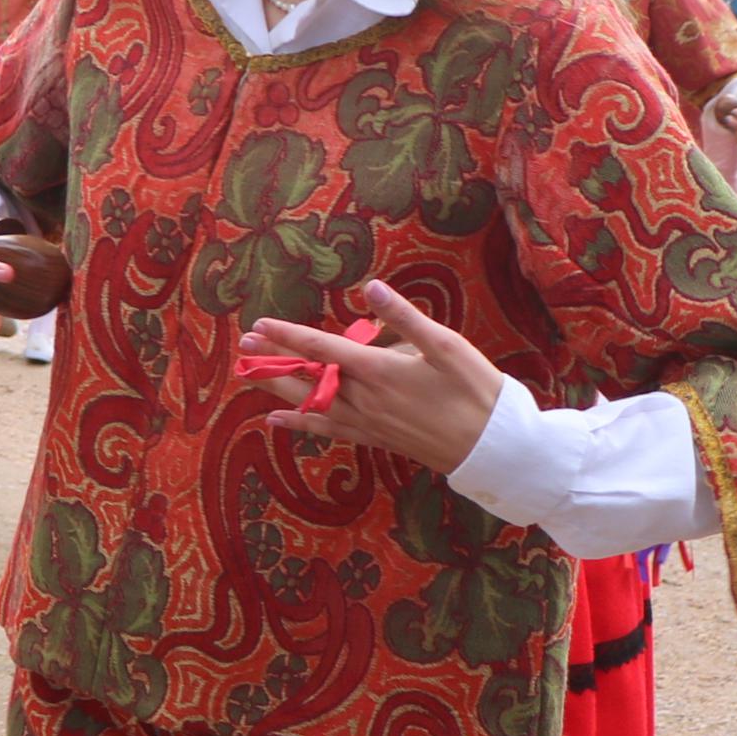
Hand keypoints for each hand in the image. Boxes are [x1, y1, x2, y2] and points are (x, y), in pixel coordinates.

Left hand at [242, 279, 500, 468]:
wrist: (492, 447)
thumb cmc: (475, 390)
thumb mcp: (446, 346)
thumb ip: (405, 318)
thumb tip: (372, 288)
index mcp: (378, 371)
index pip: (322, 348)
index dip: (289, 335)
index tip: (260, 324)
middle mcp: (364, 398)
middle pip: (307, 375)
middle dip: (274, 357)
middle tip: (244, 343)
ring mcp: (366, 421)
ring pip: (309, 402)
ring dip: (278, 386)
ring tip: (248, 373)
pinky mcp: (372, 437)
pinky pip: (326, 429)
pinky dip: (299, 423)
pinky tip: (276, 420)